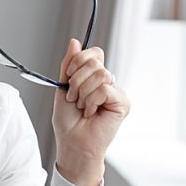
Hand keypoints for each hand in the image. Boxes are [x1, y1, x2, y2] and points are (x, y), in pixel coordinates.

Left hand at [51, 38, 129, 185]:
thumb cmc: (68, 122)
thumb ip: (69, 65)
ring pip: (100, 74)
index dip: (79, 60)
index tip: (68, 76)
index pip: (94, 53)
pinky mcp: (122, 102)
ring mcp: (116, 92)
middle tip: (73, 97)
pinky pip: (105, 89)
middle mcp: (107, 82)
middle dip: (76, 79)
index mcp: (94, 77)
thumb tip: (74, 42)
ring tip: (82, 107)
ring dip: (83, 92)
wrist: (72, 143)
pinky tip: (92, 113)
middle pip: (95, 61)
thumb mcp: (63, 88)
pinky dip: (92, 101)